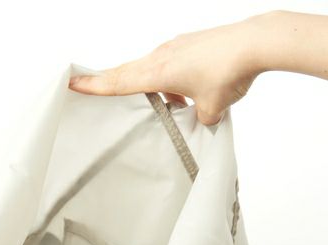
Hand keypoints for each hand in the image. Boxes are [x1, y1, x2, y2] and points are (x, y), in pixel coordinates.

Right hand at [68, 14, 264, 124]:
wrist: (255, 42)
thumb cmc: (230, 71)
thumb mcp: (212, 108)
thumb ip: (202, 118)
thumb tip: (202, 117)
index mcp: (160, 73)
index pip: (119, 82)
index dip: (95, 86)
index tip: (72, 83)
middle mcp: (162, 56)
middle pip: (126, 72)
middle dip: (106, 80)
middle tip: (85, 84)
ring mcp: (175, 47)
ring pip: (148, 68)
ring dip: (145, 84)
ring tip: (152, 100)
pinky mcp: (189, 44)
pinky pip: (168, 63)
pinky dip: (168, 78)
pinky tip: (184, 90)